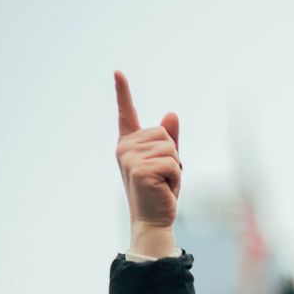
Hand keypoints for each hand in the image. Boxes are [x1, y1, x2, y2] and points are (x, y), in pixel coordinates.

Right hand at [114, 71, 181, 254]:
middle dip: (172, 156)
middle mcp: (125, 148)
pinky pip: (172, 162)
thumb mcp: (167, 162)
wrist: (153, 221)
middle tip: (162, 178)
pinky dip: (175, 177)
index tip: (118, 73)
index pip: (126, 114)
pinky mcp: (139, 169)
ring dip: (175, 168)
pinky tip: (163, 189)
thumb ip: (170, 139)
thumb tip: (171, 114)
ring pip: (170, 148)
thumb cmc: (159, 193)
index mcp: (128, 144)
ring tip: (162, 184)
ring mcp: (130, 158)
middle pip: (163, 133)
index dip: (122, 92)